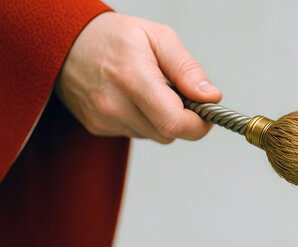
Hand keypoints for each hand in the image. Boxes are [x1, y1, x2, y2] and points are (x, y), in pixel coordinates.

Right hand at [55, 12, 221, 143]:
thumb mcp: (158, 37)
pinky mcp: (97, 127)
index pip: (175, 123)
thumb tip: (210, 97)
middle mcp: (114, 104)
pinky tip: (132, 97)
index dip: (199, 123)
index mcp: (133, 78)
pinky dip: (142, 120)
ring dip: (161, 119)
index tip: (206, 111)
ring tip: (149, 90)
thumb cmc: (113, 36)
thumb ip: (187, 70)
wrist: (65, 41)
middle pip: (168, 134)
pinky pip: (136, 133)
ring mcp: (104, 119)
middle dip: (182, 118)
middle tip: (177, 93)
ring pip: (154, 136)